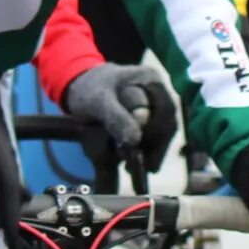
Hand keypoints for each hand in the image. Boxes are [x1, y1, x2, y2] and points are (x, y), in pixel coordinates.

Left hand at [62, 62, 178, 173]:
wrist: (80, 86)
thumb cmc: (89, 89)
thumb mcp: (98, 102)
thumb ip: (116, 117)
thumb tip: (135, 140)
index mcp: (151, 79)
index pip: (166, 111)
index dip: (158, 134)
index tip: (143, 152)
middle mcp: (159, 91)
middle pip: (167, 123)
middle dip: (156, 147)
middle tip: (143, 167)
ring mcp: (156, 103)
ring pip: (163, 132)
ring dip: (152, 152)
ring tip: (133, 168)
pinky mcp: (149, 116)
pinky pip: (154, 136)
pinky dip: (145, 150)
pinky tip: (132, 163)